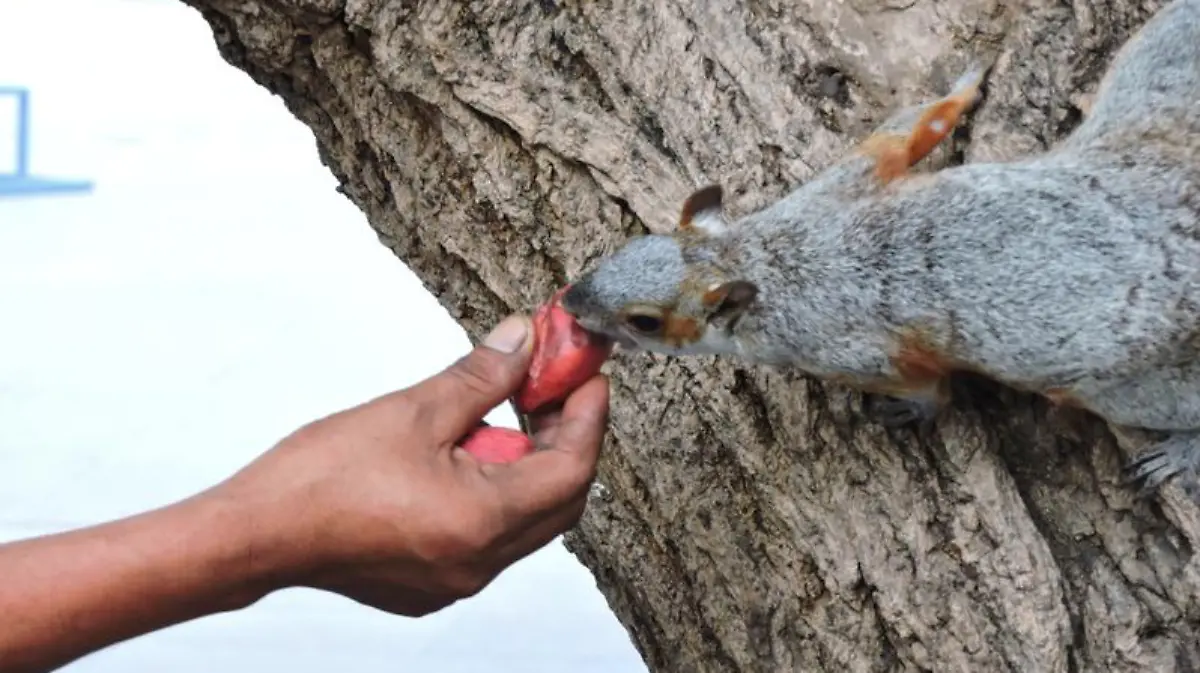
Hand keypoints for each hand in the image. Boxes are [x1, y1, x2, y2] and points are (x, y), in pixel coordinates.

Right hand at [213, 314, 610, 615]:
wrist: (257, 533)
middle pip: (558, 500)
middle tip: (554, 387)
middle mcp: (479, 562)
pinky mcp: (432, 581)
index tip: (587, 375)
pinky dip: (494, 491)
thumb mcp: (413, 410)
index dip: (588, 416)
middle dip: (564, 438)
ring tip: (504, 411)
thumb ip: (482, 375)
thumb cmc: (321, 478)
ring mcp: (457, 578)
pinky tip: (468, 453)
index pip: (572, 469)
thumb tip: (523, 341)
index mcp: (483, 522)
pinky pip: (489, 536)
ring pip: (524, 520)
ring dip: (527, 464)